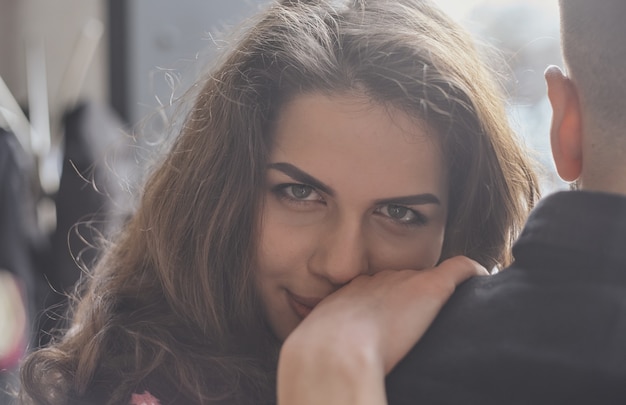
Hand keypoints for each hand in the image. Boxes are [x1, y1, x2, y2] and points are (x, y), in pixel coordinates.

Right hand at [277, 256, 487, 404]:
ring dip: (438, 293)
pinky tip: (484, 279)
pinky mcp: (429, 287)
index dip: (386, 306)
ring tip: (454, 310)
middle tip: (420, 324)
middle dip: (411, 298)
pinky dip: (473, 271)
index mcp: (349, 295)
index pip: (373, 291)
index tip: (395, 323)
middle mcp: (376, 281)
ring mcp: (402, 282)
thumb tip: (322, 380)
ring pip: (428, 278)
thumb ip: (323, 353)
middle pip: (400, 282)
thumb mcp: (312, 351)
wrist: (333, 352)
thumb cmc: (319, 361)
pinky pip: (461, 268)